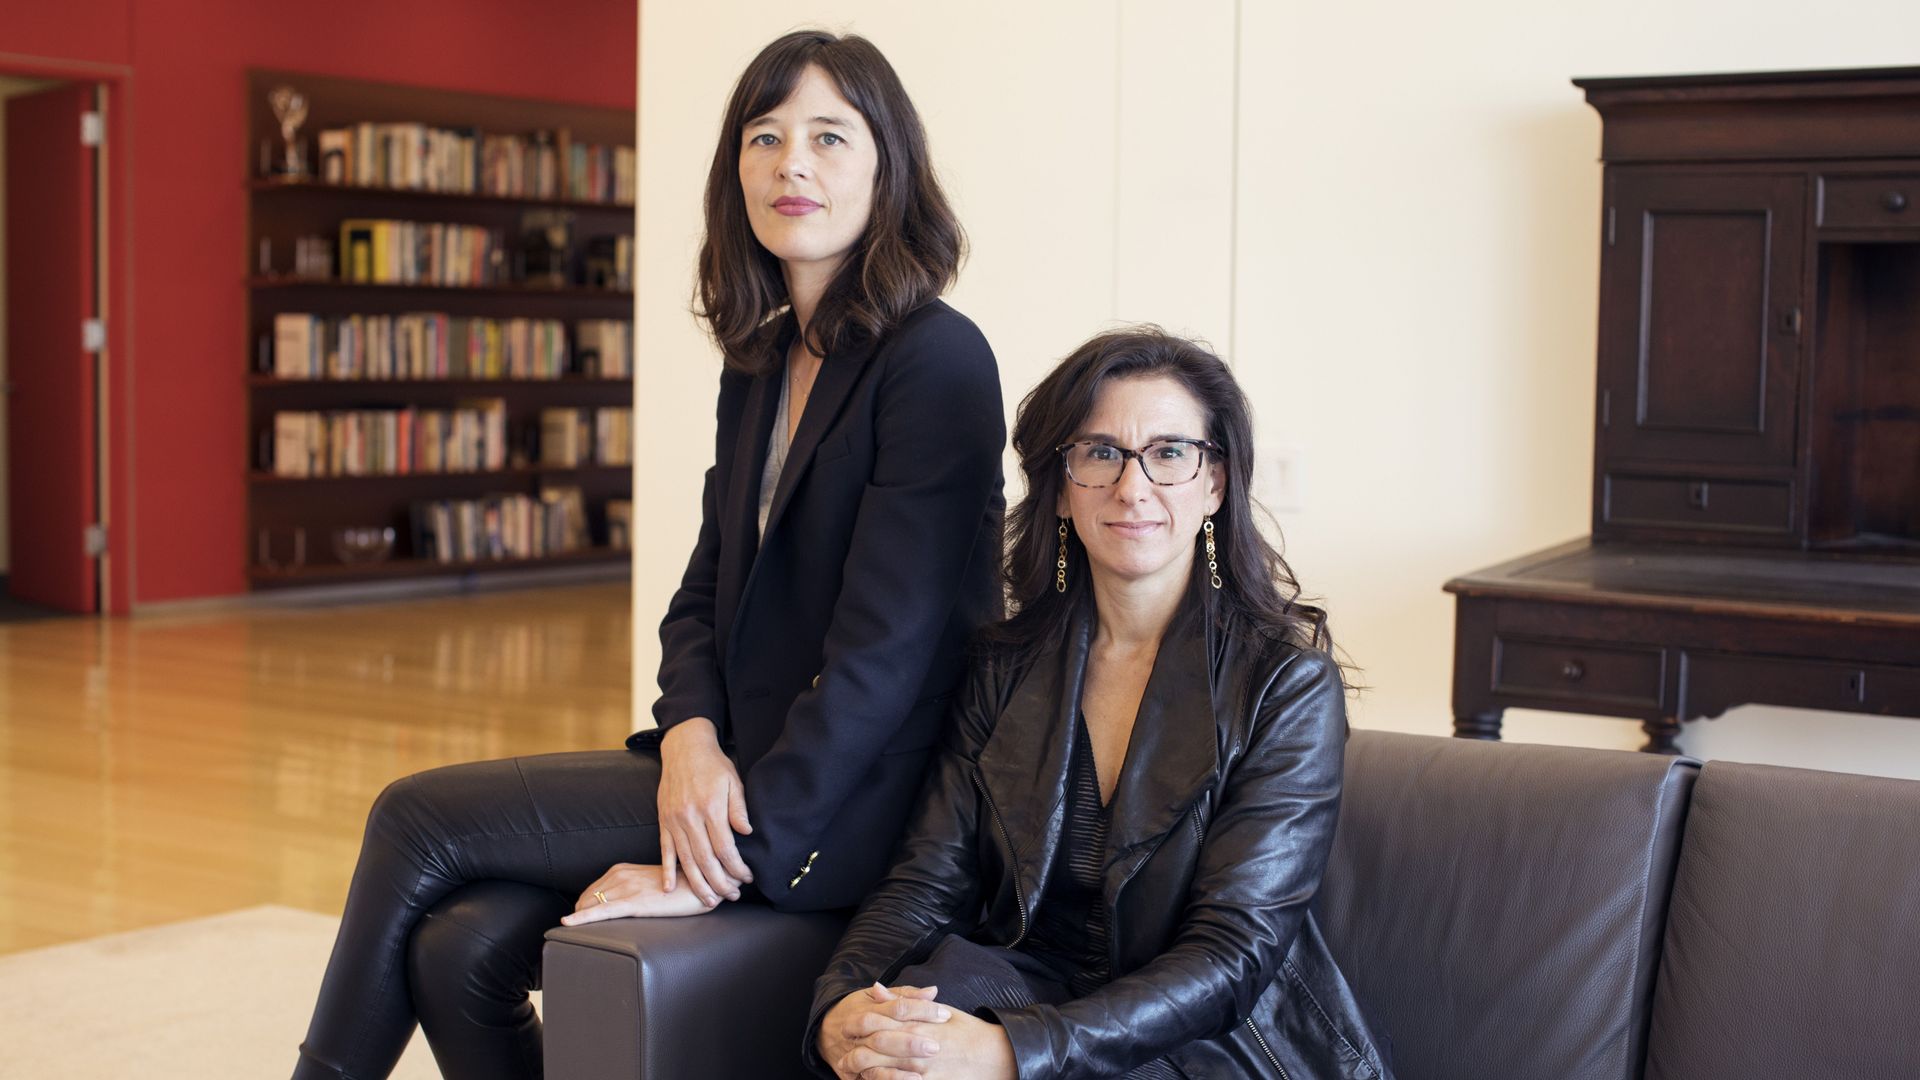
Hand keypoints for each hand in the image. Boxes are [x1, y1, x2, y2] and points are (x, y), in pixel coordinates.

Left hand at [561, 863, 707, 924]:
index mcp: (622, 869)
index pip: (590, 892)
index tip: (583, 920)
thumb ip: (632, 889)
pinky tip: (566, 924)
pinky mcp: (634, 903)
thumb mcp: (649, 883)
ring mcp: (626, 888)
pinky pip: (600, 912)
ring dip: (580, 920)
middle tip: (582, 932)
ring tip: (574, 934)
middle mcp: (620, 875)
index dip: (584, 909)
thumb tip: (621, 905)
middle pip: (586, 900)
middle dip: (580, 916)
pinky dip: (580, 919)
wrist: (701, 886)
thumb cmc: (680, 888)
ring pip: (590, 906)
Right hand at [657, 717, 753, 906]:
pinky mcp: (663, 822)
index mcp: (711, 809)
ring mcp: (674, 821)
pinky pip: (664, 850)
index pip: (725, 848)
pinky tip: (669, 888)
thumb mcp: (733, 781)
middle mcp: (690, 818)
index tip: (746, 878)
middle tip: (731, 897)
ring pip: (685, 860)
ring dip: (697, 884)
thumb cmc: (714, 765)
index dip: (736, 867)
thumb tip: (747, 833)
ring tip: (709, 901)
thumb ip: (738, 808)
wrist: (684, 748)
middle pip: (705, 860)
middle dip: (720, 883)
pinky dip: (666, 870)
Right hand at [819, 983, 949, 1079]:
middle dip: (910, 1040)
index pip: (897, 1007)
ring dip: (898, 1064)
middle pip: (883, 1033)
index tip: (944, 1015)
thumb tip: (933, 992)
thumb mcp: (877, 997)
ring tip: (922, 1070)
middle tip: (936, 1045)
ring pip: (872, 1057)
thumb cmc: (859, 1010)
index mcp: (867, 1008)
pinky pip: (870, 1076)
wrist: (825, 1031)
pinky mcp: (850, 1071)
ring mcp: (852, 1051)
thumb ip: (905, 995)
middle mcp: (857, 1030)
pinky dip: (890, 1079)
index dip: (922, 1010)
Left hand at [858, 1010, 1014, 1079]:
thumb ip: (904, 1000)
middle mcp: (916, 1047)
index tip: (847, 1028)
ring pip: (881, 1072)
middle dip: (854, 1053)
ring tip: (854, 1072)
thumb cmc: (967, 1031)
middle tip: (844, 1055)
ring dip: (864, 1073)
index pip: (878, 1022)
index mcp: (917, 1024)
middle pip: (874, 1050)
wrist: (995, 1057)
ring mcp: (921, 1070)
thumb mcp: (938, 1010)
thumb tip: (876, 988)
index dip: (858, 1026)